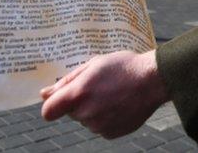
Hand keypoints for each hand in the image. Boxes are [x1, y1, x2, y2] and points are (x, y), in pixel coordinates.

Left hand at [40, 50, 167, 138]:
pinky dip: (106, 117)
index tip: (62, 98)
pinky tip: (119, 104)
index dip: (52, 104)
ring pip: (86, 119)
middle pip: (71, 112)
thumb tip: (44, 93)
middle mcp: (85, 114)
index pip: (48, 111)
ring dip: (93, 109)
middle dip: (79, 101)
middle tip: (99, 85)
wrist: (153, 80)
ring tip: (113, 92)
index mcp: (77, 94)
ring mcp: (98, 126)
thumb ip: (66, 81)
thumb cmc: (123, 67)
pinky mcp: (111, 133)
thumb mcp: (93, 64)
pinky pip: (100, 126)